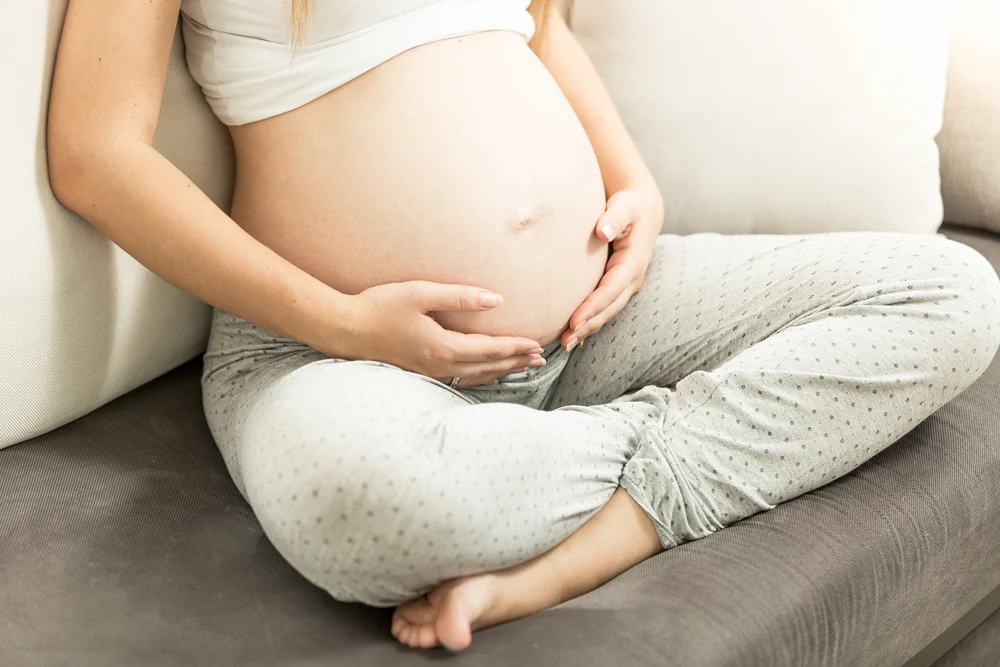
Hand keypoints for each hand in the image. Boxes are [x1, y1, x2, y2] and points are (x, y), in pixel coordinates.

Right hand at [346, 281, 544, 387]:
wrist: (344, 329)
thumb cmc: (378, 307)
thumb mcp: (420, 293)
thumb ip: (459, 297)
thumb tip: (495, 300)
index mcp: (443, 347)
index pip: (490, 349)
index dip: (515, 347)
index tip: (536, 345)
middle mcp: (439, 365)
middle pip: (487, 367)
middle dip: (515, 362)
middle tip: (539, 359)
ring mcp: (429, 372)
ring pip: (475, 376)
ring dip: (500, 370)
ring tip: (520, 367)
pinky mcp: (420, 372)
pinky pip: (459, 378)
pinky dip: (479, 376)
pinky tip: (484, 373)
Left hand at [561, 188, 662, 350]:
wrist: (643, 209)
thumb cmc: (630, 206)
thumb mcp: (625, 207)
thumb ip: (614, 218)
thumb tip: (602, 231)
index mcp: (632, 263)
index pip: (610, 290)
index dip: (592, 307)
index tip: (573, 321)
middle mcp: (632, 279)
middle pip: (608, 309)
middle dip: (587, 327)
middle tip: (564, 342)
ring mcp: (626, 285)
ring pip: (606, 312)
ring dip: (587, 330)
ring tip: (565, 344)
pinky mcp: (618, 287)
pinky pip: (604, 308)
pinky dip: (590, 322)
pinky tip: (574, 336)